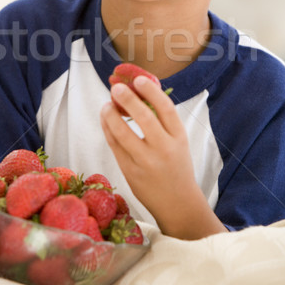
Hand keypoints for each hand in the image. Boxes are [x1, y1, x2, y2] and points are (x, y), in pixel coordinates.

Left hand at [100, 76, 225, 238]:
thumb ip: (163, 122)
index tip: (139, 80)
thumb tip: (140, 92)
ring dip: (111, 115)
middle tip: (117, 88)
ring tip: (106, 104)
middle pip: (144, 118)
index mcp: (179, 137)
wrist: (178, 204)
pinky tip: (105, 120)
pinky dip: (108, 130)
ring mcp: (146, 162)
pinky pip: (114, 146)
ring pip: (122, 133)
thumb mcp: (178, 142)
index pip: (166, 109)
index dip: (151, 91)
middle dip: (128, 99)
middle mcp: (164, 149)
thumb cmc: (177, 166)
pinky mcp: (130, 172)